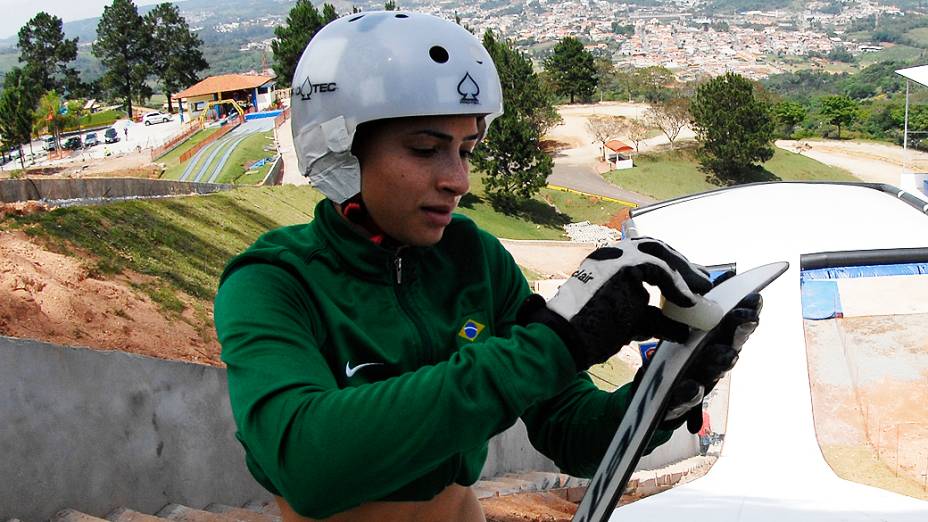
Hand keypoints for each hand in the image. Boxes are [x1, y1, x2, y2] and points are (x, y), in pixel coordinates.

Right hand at [518, 237, 712, 370]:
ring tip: (702, 290)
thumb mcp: (629, 324)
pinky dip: (676, 284)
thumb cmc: (589, 335)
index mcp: (607, 264)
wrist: (562, 338)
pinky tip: (687, 300)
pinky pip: (658, 268)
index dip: (672, 267)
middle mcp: (610, 255)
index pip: (646, 256)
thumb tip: (682, 327)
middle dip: (682, 265)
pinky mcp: (620, 266)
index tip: (692, 282)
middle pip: (655, 248)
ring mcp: (613, 257)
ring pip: (658, 253)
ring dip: (683, 272)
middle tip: (704, 282)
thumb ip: (655, 319)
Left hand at [659, 281, 762, 433]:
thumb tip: (723, 276)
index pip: (734, 324)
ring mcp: (698, 382)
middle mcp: (711, 361)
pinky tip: (692, 386)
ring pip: (713, 372)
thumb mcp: (682, 325)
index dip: (746, 311)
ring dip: (720, 361)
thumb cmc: (674, 355)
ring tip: (724, 353)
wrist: (651, 393)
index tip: (754, 297)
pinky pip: (685, 399)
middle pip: (729, 346)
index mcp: (714, 340)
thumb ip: (702, 305)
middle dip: (738, 332)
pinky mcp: (678, 403)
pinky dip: (690, 393)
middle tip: (745, 318)